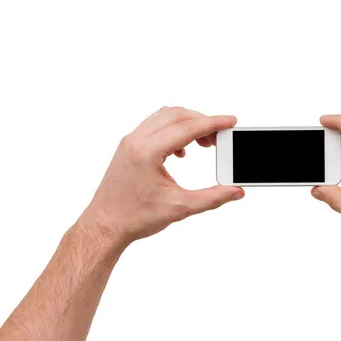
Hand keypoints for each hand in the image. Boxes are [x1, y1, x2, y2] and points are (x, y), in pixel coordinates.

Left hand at [78, 107, 243, 244]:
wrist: (105, 225)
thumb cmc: (135, 218)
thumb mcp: (180, 208)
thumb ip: (212, 198)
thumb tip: (235, 191)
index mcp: (148, 151)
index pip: (188, 127)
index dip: (214, 123)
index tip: (231, 122)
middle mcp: (137, 140)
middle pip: (178, 115)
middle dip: (203, 122)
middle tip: (219, 139)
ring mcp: (130, 141)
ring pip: (165, 116)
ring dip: (188, 124)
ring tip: (203, 144)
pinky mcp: (128, 146)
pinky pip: (155, 125)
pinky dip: (174, 130)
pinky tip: (182, 152)